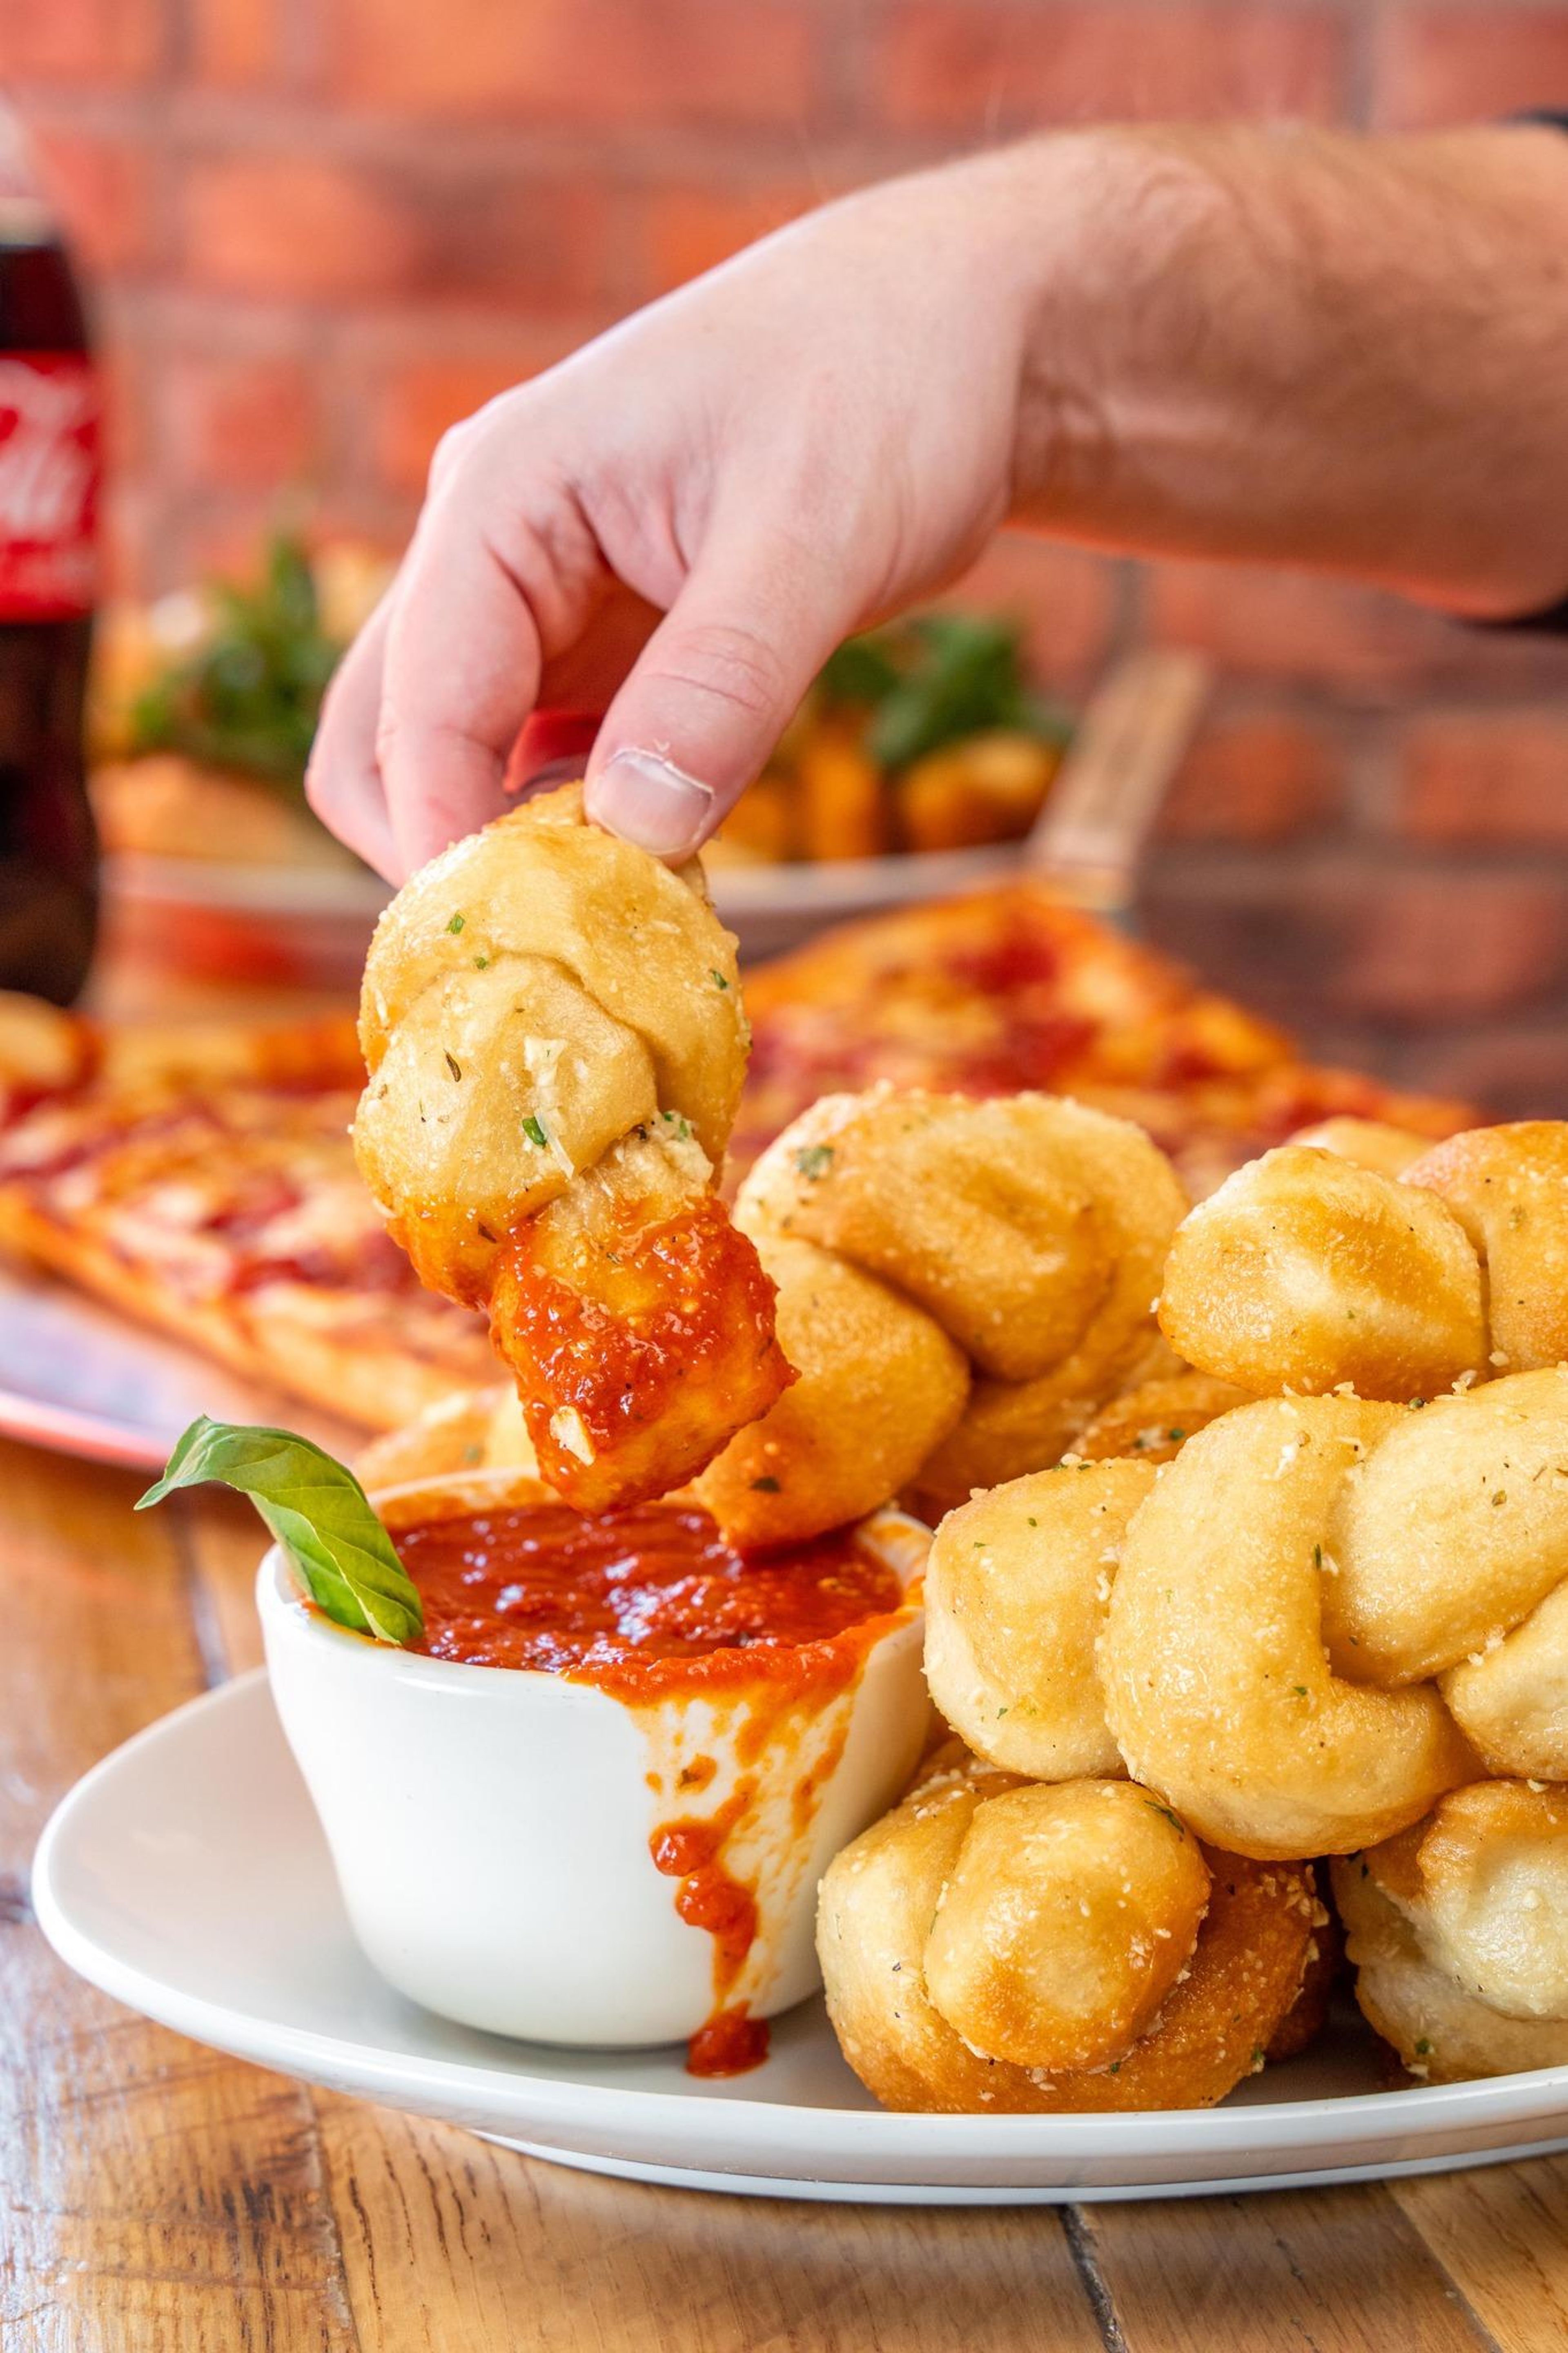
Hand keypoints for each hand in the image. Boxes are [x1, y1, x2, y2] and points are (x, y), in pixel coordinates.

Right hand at [306, 152, 1043, 877]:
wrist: (953, 332)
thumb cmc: (885, 387)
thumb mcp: (814, 534)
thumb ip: (721, 684)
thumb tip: (632, 833)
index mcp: (500, 493)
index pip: (417, 701)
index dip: (444, 835)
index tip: (511, 947)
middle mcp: (489, 548)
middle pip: (382, 740)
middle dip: (439, 852)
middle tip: (546, 953)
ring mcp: (537, 602)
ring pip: (457, 763)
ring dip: (511, 851)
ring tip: (618, 924)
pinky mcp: (598, 650)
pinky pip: (545, 765)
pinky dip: (577, 832)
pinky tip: (659, 875)